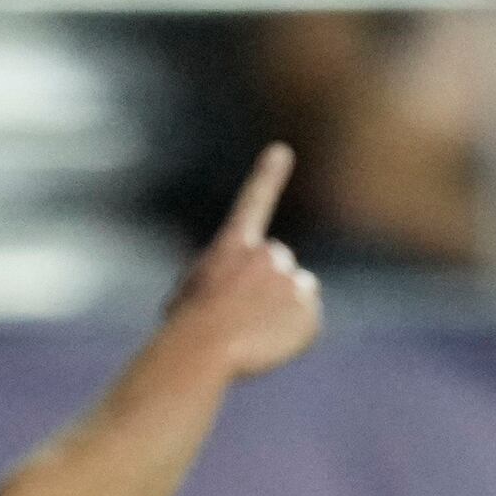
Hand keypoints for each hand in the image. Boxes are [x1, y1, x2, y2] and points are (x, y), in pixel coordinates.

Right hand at [160, 146, 323, 383]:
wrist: (205, 346)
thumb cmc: (187, 330)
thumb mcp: (190, 295)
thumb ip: (219, 281)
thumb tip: (231, 298)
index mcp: (233, 245)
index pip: (254, 202)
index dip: (268, 177)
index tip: (282, 150)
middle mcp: (268, 252)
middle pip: (278, 267)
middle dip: (267, 286)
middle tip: (243, 315)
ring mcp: (290, 276)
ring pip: (294, 294)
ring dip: (279, 310)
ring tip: (252, 332)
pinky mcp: (308, 304)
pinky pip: (306, 322)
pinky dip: (293, 334)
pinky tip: (268, 342)